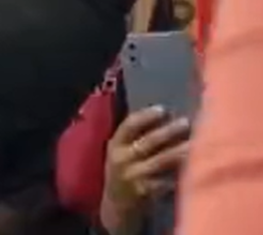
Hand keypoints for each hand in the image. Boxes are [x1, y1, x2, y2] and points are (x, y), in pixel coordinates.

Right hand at [100, 106, 190, 234]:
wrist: (117, 204)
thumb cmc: (126, 170)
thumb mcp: (123, 152)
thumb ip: (138, 137)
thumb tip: (170, 117)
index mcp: (115, 144)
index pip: (129, 126)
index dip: (146, 116)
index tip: (164, 109)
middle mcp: (122, 159)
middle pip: (148, 142)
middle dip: (169, 131)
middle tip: (187, 122)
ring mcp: (134, 176)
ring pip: (162, 160)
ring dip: (180, 151)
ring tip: (197, 143)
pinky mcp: (146, 192)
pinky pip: (167, 181)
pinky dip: (181, 174)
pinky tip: (195, 167)